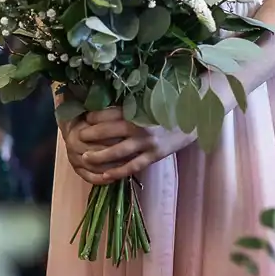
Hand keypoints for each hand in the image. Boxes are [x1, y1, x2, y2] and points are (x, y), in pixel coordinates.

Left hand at [63, 108, 191, 185]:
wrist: (197, 117)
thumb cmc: (172, 105)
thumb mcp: (152, 99)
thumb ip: (132, 102)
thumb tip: (110, 100)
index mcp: (138, 109)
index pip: (109, 113)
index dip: (93, 117)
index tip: (84, 118)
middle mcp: (141, 126)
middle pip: (108, 132)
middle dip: (90, 135)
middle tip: (77, 137)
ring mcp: (148, 143)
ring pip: (117, 152)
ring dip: (98, 156)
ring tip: (85, 157)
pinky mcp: (155, 156)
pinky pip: (132, 167)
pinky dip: (118, 173)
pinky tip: (105, 176)